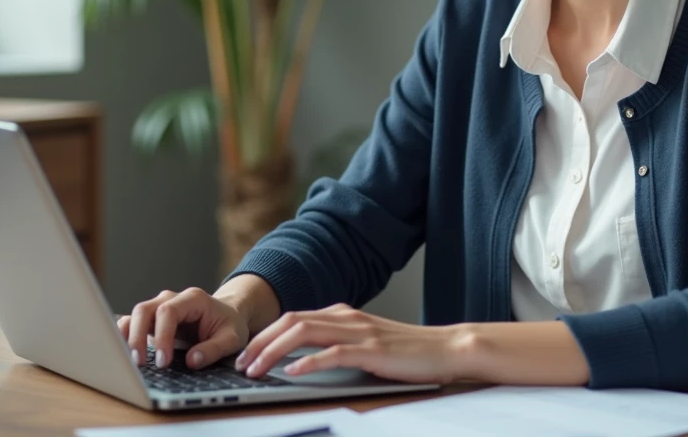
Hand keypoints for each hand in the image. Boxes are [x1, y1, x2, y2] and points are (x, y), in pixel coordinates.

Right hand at [117, 287, 248, 370]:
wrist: (227, 316)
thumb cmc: (229, 325)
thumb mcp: (232, 338)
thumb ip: (214, 349)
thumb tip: (192, 361)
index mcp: (193, 299)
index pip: (168, 312)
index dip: (162, 336)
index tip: (163, 361)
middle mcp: (172, 299)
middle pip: (145, 309)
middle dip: (138, 336)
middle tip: (139, 363)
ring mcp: (159, 307)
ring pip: (135, 315)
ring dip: (128, 337)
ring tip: (129, 361)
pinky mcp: (152, 320)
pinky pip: (132, 323)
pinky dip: (125, 335)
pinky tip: (122, 353)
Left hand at [232, 303, 469, 384]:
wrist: (446, 348)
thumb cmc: (407, 352)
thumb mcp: (365, 343)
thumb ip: (337, 344)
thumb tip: (301, 359)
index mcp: (342, 314)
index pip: (293, 318)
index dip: (265, 335)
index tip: (246, 354)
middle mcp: (346, 316)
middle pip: (291, 321)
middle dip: (260, 342)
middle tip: (241, 363)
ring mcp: (359, 331)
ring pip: (304, 332)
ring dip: (274, 351)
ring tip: (256, 369)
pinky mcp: (372, 349)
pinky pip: (333, 353)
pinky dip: (308, 362)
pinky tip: (292, 374)